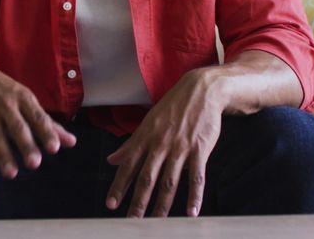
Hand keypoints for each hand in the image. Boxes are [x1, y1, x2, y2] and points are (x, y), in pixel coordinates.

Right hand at [0, 65, 76, 178]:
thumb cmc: (7, 93)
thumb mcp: (28, 102)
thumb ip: (48, 124)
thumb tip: (71, 142)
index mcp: (24, 98)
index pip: (38, 118)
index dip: (46, 133)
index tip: (54, 149)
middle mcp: (6, 105)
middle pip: (17, 127)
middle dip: (26, 145)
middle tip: (35, 163)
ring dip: (4, 155)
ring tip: (11, 173)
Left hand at [105, 69, 223, 217]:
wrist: (202, 90)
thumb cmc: (174, 106)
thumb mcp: (148, 122)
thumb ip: (130, 144)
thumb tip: (111, 159)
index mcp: (145, 137)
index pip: (128, 165)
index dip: (119, 186)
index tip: (111, 204)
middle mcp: (160, 144)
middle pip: (147, 178)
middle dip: (138, 202)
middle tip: (131, 220)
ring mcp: (180, 148)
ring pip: (169, 182)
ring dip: (162, 205)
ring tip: (157, 223)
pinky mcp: (199, 150)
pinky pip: (196, 177)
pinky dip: (194, 196)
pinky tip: (191, 211)